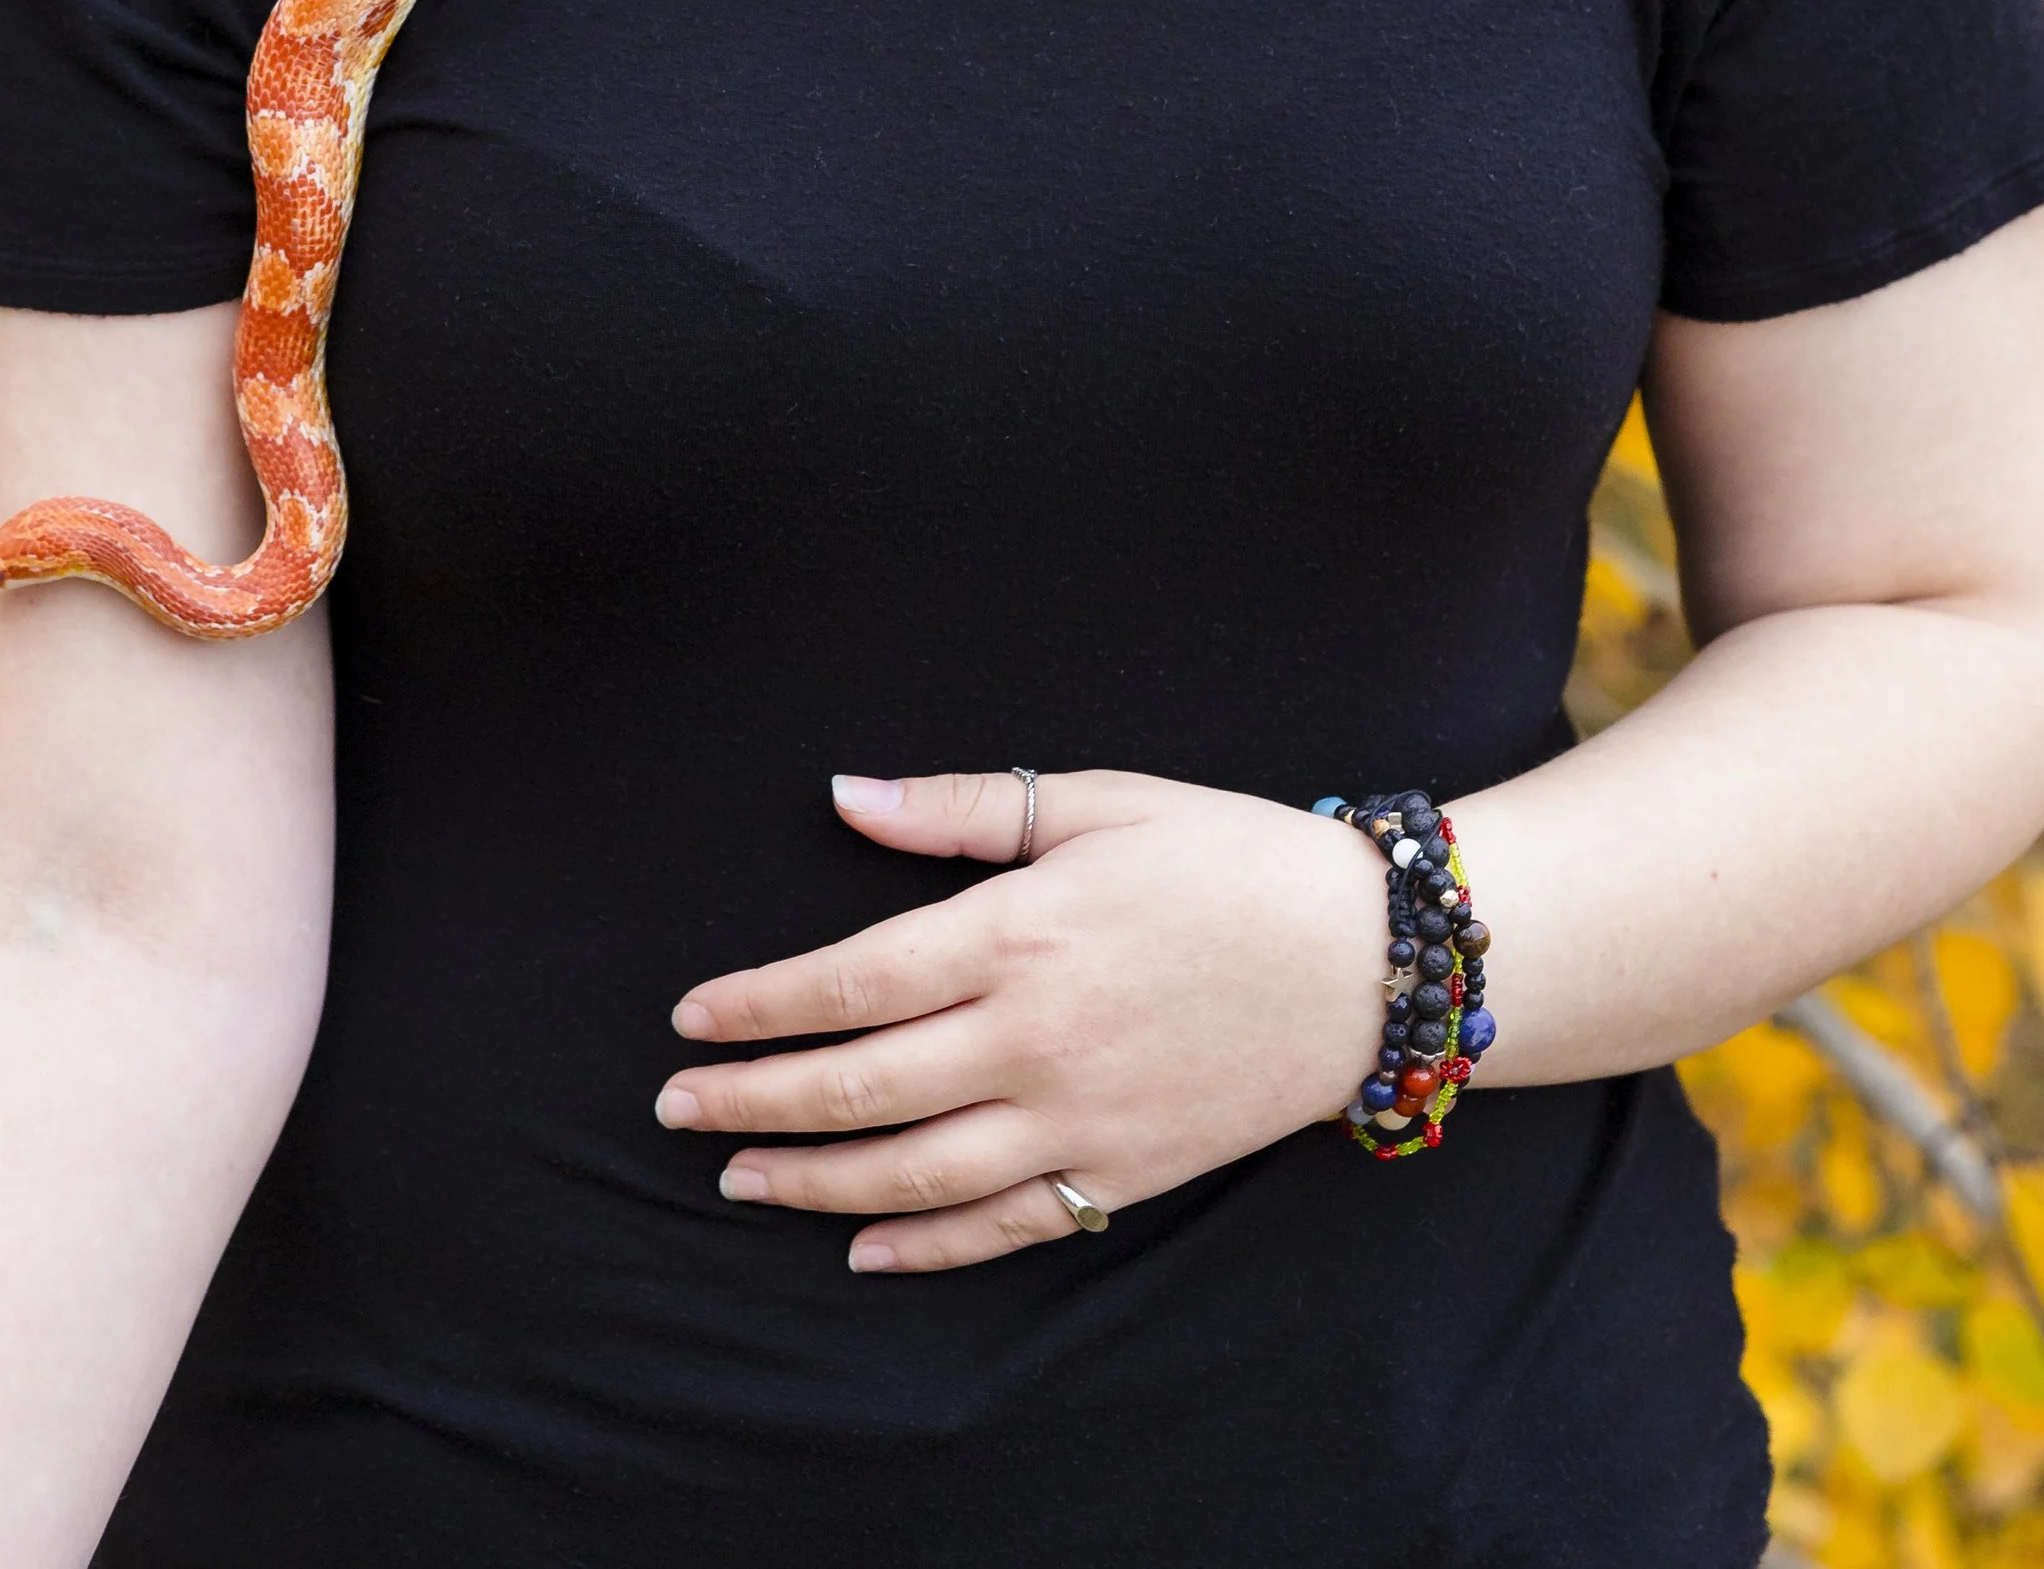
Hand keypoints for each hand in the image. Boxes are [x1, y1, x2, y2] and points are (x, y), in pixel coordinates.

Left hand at [654, 766, 1387, 1273]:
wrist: (1367, 961)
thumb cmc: (1230, 857)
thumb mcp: (1098, 801)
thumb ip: (961, 809)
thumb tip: (844, 796)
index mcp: (1021, 931)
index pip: (852, 982)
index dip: (759, 1007)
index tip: (691, 1020)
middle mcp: (1035, 1037)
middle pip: (861, 1086)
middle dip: (755, 1102)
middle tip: (676, 1111)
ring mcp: (1077, 1119)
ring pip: (914, 1171)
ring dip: (813, 1181)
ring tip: (740, 1180)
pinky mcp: (1120, 1173)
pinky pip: (1003, 1227)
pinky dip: (924, 1248)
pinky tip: (861, 1246)